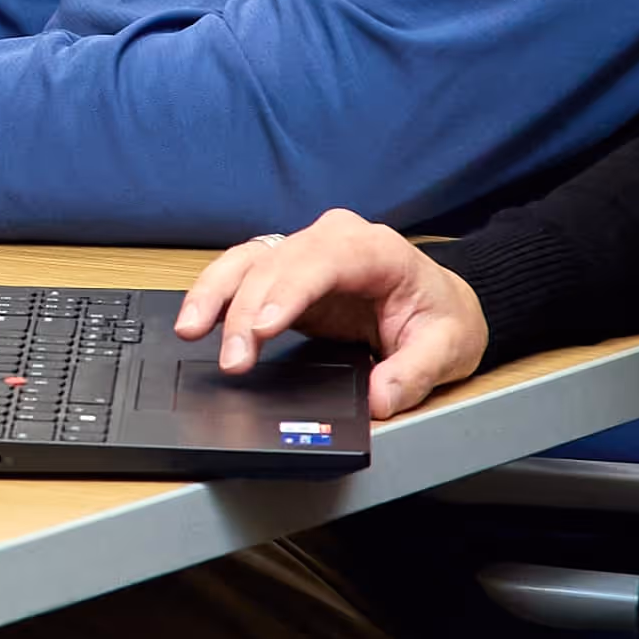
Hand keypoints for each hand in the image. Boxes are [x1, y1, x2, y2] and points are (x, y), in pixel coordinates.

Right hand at [170, 208, 487, 413]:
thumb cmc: (442, 319)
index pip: (323, 261)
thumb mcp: (447, 349)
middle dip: (246, 311)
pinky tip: (195, 320)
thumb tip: (380, 399)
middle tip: (234, 362)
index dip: (287, 291)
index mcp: (377, 250)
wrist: (440, 305)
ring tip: (191, 331)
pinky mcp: (286, 273)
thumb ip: (415, 373)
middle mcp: (335, 240)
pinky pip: (242, 273)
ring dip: (216, 296)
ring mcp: (306, 252)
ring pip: (248, 260)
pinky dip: (215, 294)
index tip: (262, 327)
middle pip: (277, 264)